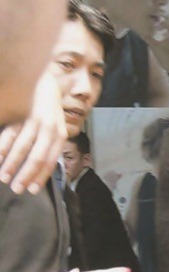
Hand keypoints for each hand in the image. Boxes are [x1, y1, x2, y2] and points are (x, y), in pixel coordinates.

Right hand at [0, 70, 66, 193]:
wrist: (44, 80)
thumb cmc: (49, 109)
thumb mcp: (56, 127)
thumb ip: (50, 146)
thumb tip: (42, 170)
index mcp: (59, 135)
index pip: (50, 161)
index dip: (40, 177)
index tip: (31, 191)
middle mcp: (49, 128)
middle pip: (36, 157)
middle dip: (25, 175)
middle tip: (15, 189)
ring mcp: (34, 120)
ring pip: (22, 147)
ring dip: (11, 164)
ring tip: (3, 177)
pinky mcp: (20, 111)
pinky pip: (10, 132)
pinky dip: (3, 146)